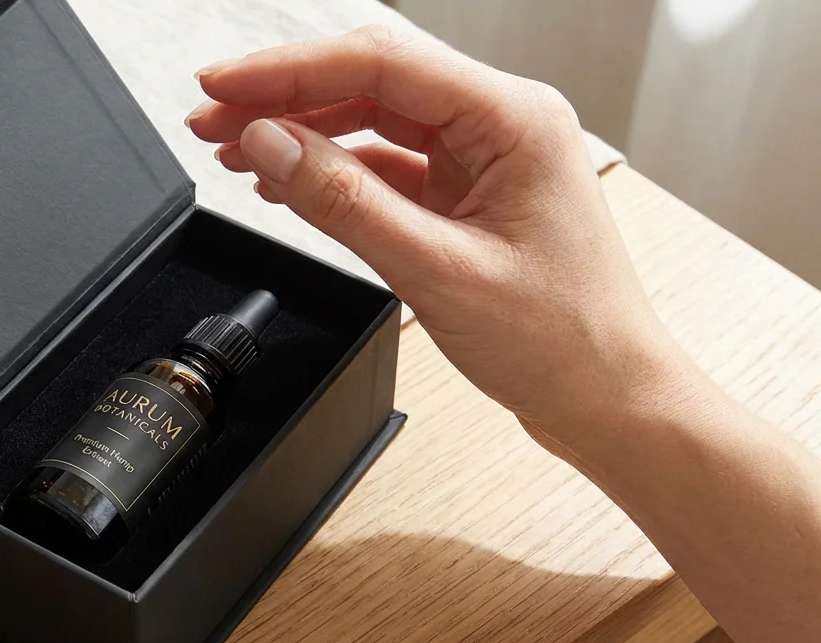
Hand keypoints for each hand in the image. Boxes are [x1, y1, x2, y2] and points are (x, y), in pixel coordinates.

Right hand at [186, 26, 700, 445]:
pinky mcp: (468, 197)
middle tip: (210, 116)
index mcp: (513, 119)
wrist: (610, 401)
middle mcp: (501, 125)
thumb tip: (269, 146)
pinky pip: (386, 167)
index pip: (379, 63)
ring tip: (231, 148)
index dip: (287, 70)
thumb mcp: (436, 270)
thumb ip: (344, 203)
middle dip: (284, 96)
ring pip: (373, 122)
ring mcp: (484, 161)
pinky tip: (286, 183)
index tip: (223, 82)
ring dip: (302, 132)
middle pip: (371, 82)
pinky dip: (332, 173)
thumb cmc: (562, 341)